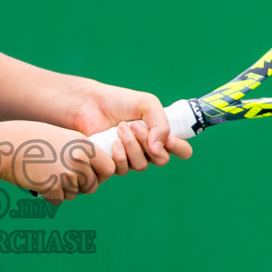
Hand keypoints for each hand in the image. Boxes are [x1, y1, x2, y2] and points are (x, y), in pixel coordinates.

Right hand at [0, 121, 115, 202]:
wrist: (3, 147)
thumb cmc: (31, 140)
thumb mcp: (62, 138)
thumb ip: (80, 153)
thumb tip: (95, 173)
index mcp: (84, 145)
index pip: (109, 169)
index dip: (100, 174)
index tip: (88, 173)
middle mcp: (79, 160)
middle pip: (91, 186)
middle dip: (79, 186)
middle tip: (61, 177)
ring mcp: (66, 175)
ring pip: (74, 194)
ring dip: (62, 190)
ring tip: (45, 174)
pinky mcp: (52, 188)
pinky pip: (59, 200)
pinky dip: (49, 196)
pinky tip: (38, 181)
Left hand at [65, 83, 195, 171]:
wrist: (89, 104)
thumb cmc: (119, 102)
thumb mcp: (147, 104)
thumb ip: (161, 124)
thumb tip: (159, 149)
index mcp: (161, 134)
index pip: (182, 150)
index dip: (179, 147)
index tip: (169, 139)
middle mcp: (148, 149)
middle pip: (162, 160)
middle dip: (148, 142)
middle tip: (135, 125)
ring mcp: (131, 158)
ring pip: (142, 165)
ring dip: (132, 145)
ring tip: (120, 127)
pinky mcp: (113, 164)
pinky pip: (123, 170)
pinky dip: (120, 155)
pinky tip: (113, 141)